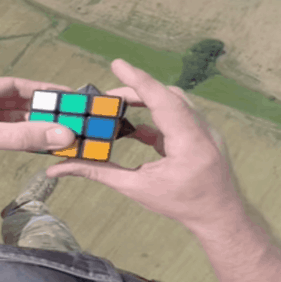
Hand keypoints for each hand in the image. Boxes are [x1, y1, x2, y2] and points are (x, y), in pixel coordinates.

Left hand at [0, 78, 78, 190]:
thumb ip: (17, 136)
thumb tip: (58, 134)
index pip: (14, 85)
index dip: (43, 90)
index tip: (69, 95)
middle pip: (16, 104)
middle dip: (43, 111)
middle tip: (73, 118)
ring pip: (10, 123)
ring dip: (34, 129)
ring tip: (63, 134)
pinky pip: (2, 138)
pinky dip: (20, 142)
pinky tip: (39, 147)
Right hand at [44, 59, 244, 228]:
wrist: (219, 217)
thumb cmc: (182, 205)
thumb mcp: (137, 189)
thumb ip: (100, 172)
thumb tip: (60, 168)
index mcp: (189, 143)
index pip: (162, 100)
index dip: (138, 81)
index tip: (117, 64)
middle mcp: (202, 130)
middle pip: (166, 96)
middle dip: (135, 90)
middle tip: (105, 97)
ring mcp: (205, 129)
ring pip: (174, 101)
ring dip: (146, 99)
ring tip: (117, 106)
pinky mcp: (202, 133)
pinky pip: (177, 113)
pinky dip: (154, 115)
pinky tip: (133, 128)